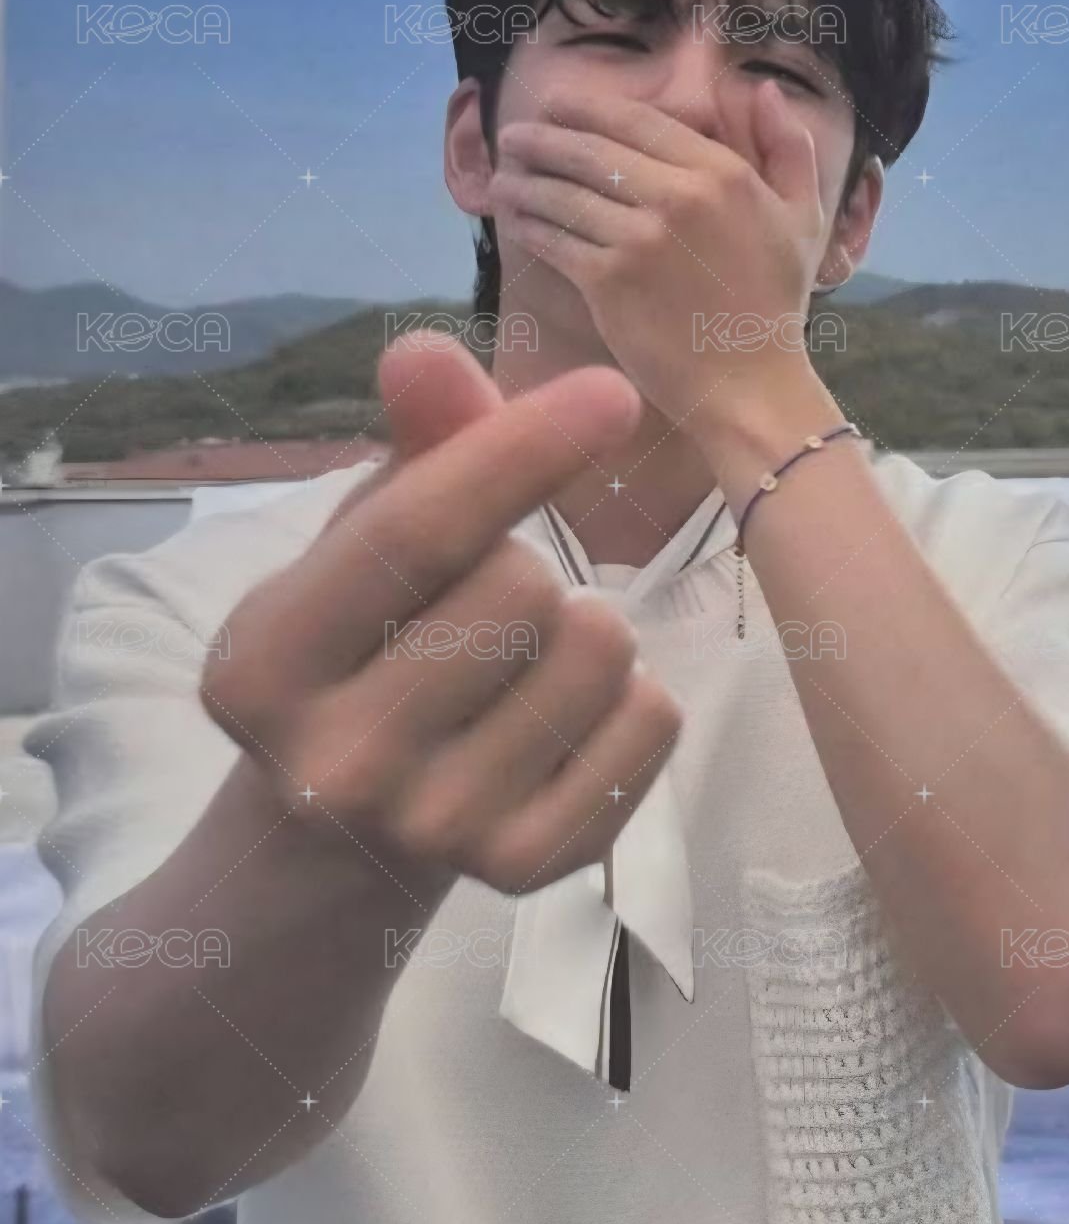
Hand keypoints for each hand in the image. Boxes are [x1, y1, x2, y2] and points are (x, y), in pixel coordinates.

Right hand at [200, 335, 683, 897]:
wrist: (353, 831)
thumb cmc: (368, 647)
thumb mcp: (364, 544)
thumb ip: (410, 447)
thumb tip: (424, 352)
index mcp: (263, 662)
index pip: (416, 534)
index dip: (521, 449)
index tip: (610, 392)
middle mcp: (334, 765)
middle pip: (522, 587)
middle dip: (528, 562)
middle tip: (483, 605)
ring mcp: (433, 831)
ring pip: (597, 649)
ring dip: (587, 626)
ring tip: (524, 660)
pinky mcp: (527, 870)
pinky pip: (650, 722)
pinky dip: (634, 696)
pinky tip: (564, 717)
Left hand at [492, 78, 824, 428]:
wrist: (750, 384)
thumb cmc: (774, 304)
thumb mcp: (802, 217)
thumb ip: (788, 147)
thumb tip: (766, 89)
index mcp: (722, 172)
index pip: (638, 121)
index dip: (586, 107)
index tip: (556, 103)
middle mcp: (678, 196)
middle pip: (590, 150)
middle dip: (542, 138)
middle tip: (513, 135)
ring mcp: (640, 239)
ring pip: (564, 193)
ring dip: (524, 180)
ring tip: (502, 175)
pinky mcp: (609, 283)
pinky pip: (556, 241)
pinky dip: (528, 225)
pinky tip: (512, 218)